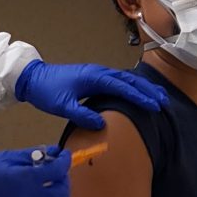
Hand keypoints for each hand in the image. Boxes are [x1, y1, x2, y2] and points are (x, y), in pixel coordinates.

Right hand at [0, 147, 69, 196]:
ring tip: (56, 189)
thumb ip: (30, 155)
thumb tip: (50, 152)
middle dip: (64, 179)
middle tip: (59, 172)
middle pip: (62, 191)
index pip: (58, 170)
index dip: (65, 160)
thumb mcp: (6, 158)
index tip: (65, 156)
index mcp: (28, 179)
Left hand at [14, 61, 167, 130]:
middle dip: (147, 90)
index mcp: (94, 78)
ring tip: (157, 96)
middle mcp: (98, 72)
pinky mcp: (93, 77)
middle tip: (163, 101)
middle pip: (129, 79)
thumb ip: (81, 115)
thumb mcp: (62, 106)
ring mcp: (96, 74)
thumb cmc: (46, 91)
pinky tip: (137, 92)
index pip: (122, 87)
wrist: (33, 78)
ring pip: (125, 78)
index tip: (153, 105)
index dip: (139, 96)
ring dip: (141, 87)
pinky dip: (131, 86)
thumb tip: (101, 124)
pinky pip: (118, 80)